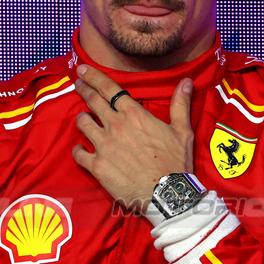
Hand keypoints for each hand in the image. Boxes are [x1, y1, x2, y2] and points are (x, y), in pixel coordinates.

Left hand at [72, 64, 194, 210]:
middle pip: (92, 100)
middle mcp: (115, 126)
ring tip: (84, 118)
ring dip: (82, 118)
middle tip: (77, 84)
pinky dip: (78, 150)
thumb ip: (180, 104)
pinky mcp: (97, 166)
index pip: (108, 88)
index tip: (81, 69)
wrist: (167, 194)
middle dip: (82, 89)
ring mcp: (103, 146)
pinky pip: (78, 153)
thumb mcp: (182, 131)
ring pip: (82, 123)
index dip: (92, 76)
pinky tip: (81, 150)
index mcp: (134, 114)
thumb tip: (186, 82)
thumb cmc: (176, 163)